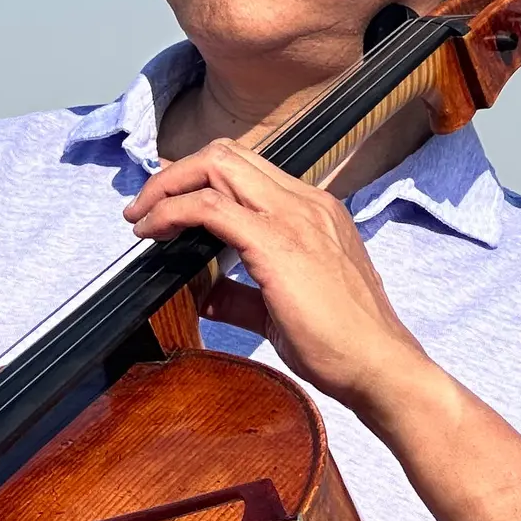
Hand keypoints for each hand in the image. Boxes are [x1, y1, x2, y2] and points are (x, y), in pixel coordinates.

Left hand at [121, 141, 438, 417]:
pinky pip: (210, 207)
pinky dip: (172, 212)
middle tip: (144, 206)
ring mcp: (294, 217)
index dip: (200, 177)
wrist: (378, 366)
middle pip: (227, 154)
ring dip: (167, 186)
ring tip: (141, 217)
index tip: (168, 203)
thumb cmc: (342, 344)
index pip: (248, 169)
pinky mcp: (276, 243)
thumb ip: (241, 295)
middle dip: (176, 173)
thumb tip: (204, 294)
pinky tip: (153, 233)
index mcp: (313, 211)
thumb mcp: (282, 310)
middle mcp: (305, 202)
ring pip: (216, 167)